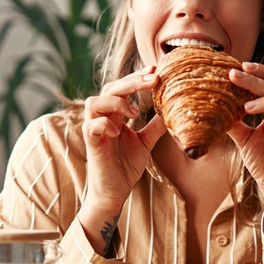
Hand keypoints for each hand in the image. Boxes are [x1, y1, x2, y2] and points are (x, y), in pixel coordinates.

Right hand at [79, 69, 166, 253]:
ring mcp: (94, 130)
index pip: (122, 88)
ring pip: (93, 102)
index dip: (137, 78)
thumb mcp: (146, 142)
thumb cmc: (125, 166)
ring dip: (115, 102)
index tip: (155, 71)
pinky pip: (91, 126)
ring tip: (133, 112)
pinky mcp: (90, 144)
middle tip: (152, 79)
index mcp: (115, 115)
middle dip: (131, 81)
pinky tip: (118, 132)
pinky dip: (104, 124)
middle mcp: (103, 118)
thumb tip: (173, 111)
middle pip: (110, 89)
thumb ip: (155, 126)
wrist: (114, 192)